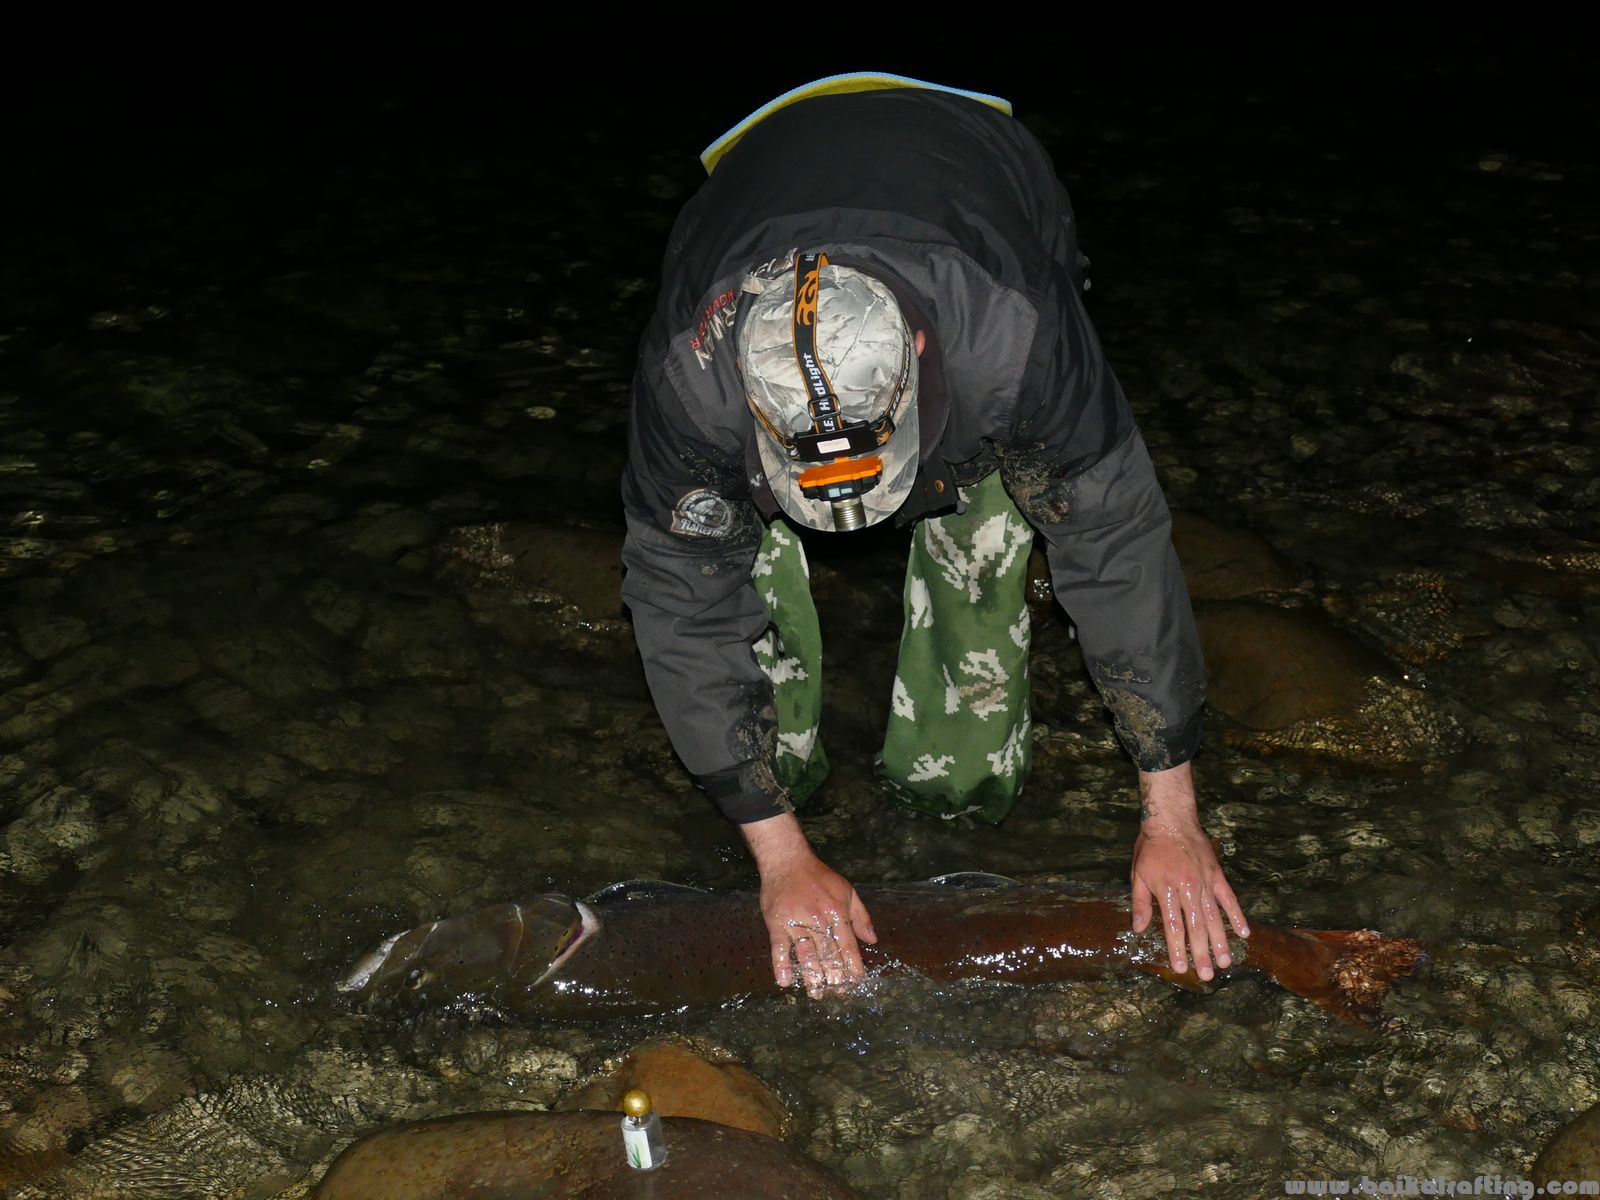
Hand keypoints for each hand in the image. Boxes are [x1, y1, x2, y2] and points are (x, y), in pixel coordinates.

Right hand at [741, 813, 877, 997]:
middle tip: (837, 995)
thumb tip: (872, 940)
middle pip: (828, 955)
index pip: (848, 947)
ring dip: (812, 977)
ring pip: (806, 955)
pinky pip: (780, 948)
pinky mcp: (777, 923)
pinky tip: (785, 982)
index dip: (853, 967)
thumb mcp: (847, 891)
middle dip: (834, 977)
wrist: (787, 861)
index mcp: (837, 913)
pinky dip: (781, 965)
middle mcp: (818, 920)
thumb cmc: (819, 877)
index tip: (856, 984)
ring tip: (816, 994)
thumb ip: (861, 916)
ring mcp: (797, 922)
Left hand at [1129, 763, 1248, 981]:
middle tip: (1208, 976)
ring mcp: (1205, 882)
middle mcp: (1188, 888)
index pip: (1172, 926)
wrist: (1171, 820)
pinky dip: (1237, 916)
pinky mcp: (1217, 875)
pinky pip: (1229, 899)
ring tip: (1227, 962)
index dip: (1177, 949)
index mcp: (1166, 890)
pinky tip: (1244, 933)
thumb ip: (1140, 903)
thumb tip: (1138, 929)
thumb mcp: (1138, 874)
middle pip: (1196, 927)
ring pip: (1214, 917)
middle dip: (1201, 954)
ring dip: (1221, 941)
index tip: (1181, 969)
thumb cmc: (1151, 848)